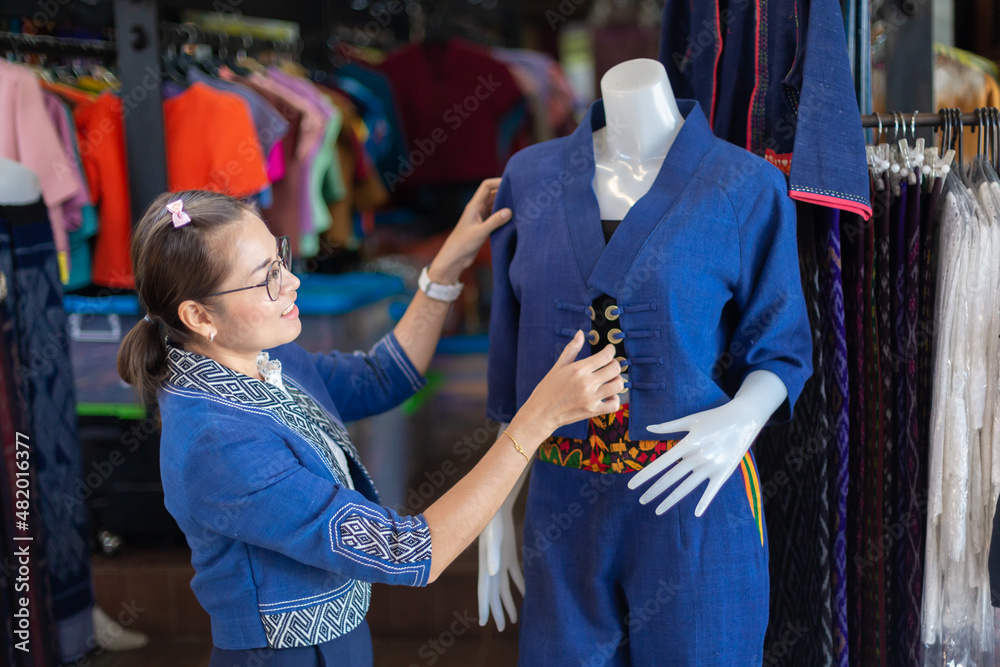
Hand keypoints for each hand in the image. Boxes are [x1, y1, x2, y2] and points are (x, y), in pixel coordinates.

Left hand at [428, 178, 510, 283]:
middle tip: (519, 194)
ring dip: (505, 204)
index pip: (486, 186)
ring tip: (519, 205)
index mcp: (474, 206)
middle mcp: (477, 209)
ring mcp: (480, 217)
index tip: (511, 183)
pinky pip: (495, 216)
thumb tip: (509, 211)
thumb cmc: (463, 244)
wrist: (455, 258)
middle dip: (505, 193)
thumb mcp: (480, 232)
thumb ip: (494, 221)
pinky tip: (513, 218)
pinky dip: (503, 215)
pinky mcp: (483, 226)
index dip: (498, 182)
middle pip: (492, 194)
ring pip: (495, 205)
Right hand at [478, 465, 527, 630]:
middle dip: (497, 610)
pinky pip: (516, 575)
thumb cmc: (493, 521)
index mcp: (486, 565)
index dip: (484, 607)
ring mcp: (501, 561)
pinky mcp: (510, 554)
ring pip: (504, 587)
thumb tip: (492, 572)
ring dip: (509, 601)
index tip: (484, 624)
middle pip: (494, 593)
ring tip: (513, 619)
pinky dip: (521, 586)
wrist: (499, 505)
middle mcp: (492, 566)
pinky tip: (527, 596)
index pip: (483, 591)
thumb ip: (492, 555)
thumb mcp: (493, 538)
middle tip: (500, 628)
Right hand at [510, 333, 622, 444]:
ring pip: (618, 385)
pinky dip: (615, 399)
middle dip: (615, 364)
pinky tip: (607, 396)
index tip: (609, 350)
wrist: (541, 413)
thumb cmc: (547, 389)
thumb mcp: (557, 367)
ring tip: (610, 380)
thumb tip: (581, 333)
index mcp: (578, 369)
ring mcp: (591, 398)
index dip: (611, 350)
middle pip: (615, 369)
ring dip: (617, 380)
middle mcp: (587, 383)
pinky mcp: (593, 411)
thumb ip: (571, 349)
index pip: (605, 356)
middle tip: (610, 365)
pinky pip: (614, 405)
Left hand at [626, 371, 786, 515]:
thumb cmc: (714, 417)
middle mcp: (698, 456)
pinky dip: (704, 502)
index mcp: (687, 443)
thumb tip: (647, 428)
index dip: (645, 475)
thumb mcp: (690, 420)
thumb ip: (668, 427)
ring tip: (656, 510)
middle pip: (671, 478)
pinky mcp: (725, 472)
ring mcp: (712, 466)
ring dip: (670, 500)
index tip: (631, 486)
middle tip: (641, 500)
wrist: (745, 417)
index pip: (660, 463)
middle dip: (654, 491)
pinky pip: (712, 490)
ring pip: (686, 487)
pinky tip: (695, 513)